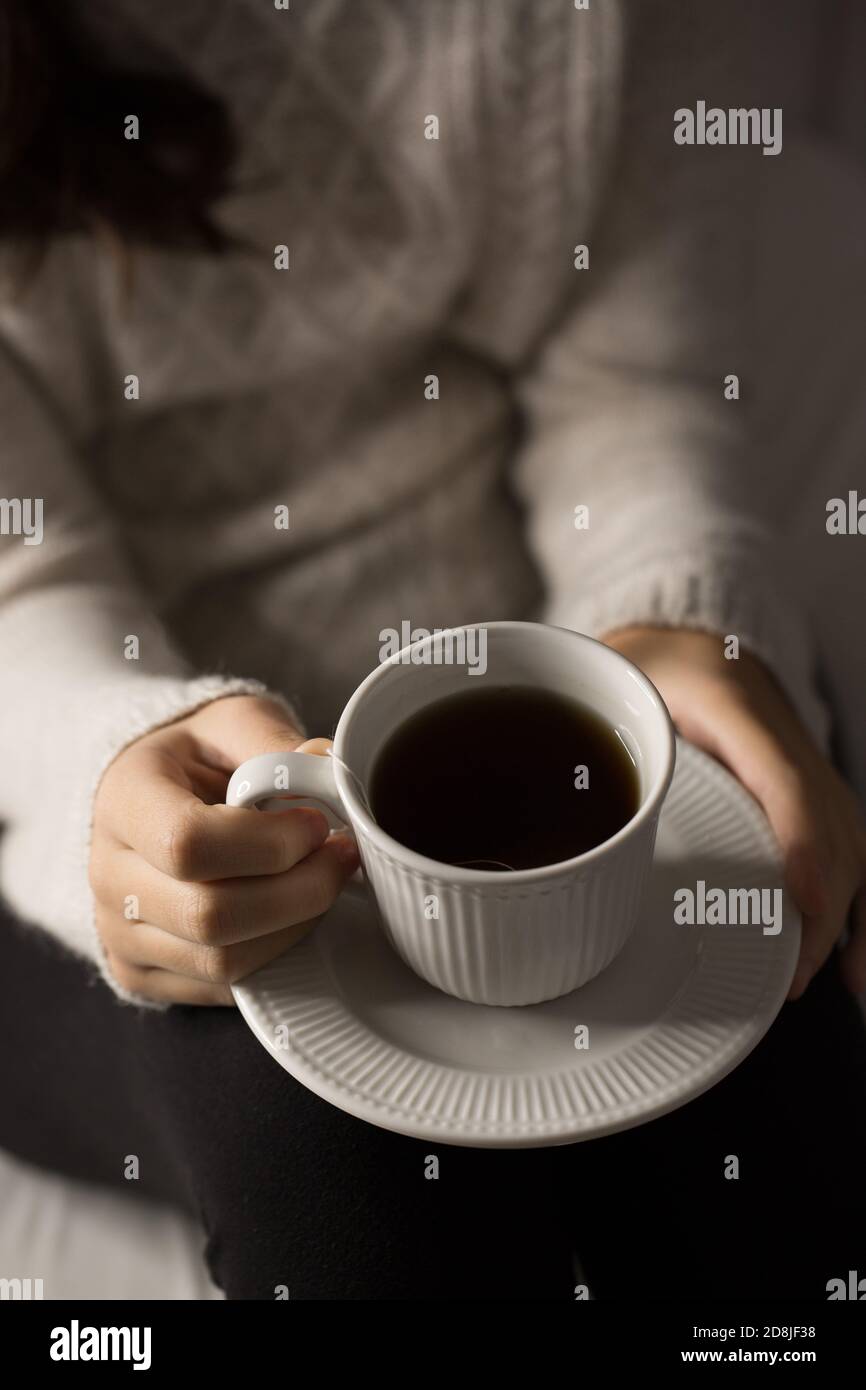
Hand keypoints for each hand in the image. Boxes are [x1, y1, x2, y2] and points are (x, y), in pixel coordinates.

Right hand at [90, 695, 358, 1004]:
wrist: (148, 800)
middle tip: (342, 858)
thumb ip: (276, 744)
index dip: (270, 844)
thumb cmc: (197, 759)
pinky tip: (293, 914)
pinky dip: (274, 957)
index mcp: (124, 800)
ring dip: (295, 927)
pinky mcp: (139, 974)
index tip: (317, 824)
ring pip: (222, 962)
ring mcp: (118, 933)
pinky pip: (221, 989)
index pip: (188, 843)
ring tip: (323, 882)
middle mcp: (108, 875)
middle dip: (300, 892)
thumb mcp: (233, 724)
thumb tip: (326, 771)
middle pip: (210, 915)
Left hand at [602, 626, 865, 1000]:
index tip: (806, 901)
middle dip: (824, 902)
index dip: (801, 842)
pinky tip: (848, 952)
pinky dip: (849, 895)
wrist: (679, 638)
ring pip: (847, 835)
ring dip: (846, 909)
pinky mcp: (803, 782)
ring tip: (821, 974)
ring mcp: (800, 757)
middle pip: (828, 822)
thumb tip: (569, 825)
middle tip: (795, 969)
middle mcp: (780, 731)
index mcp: (732, 703)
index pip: (781, 777)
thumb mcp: (615, 689)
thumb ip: (596, 739)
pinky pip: (841, 839)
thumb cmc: (642, 669)